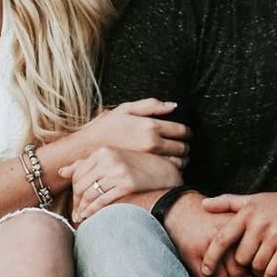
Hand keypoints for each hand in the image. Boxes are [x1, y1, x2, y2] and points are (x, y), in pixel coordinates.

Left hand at [60, 147, 182, 223]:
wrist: (164, 173)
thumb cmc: (137, 167)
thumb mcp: (113, 160)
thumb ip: (87, 164)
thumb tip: (61, 172)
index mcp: (104, 151)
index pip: (78, 172)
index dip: (72, 189)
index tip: (73, 201)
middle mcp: (109, 159)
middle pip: (81, 183)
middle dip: (75, 202)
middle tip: (74, 214)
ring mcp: (118, 171)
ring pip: (90, 193)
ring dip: (82, 209)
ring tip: (80, 218)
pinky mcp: (127, 184)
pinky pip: (103, 201)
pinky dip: (93, 210)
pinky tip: (90, 216)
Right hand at [67, 99, 189, 165]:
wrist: (89, 148)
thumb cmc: (107, 126)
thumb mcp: (127, 109)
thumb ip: (151, 105)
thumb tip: (174, 106)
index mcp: (150, 125)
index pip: (182, 130)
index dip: (187, 132)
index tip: (185, 134)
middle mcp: (152, 142)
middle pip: (183, 147)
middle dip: (186, 147)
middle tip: (183, 146)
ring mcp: (148, 158)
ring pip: (178, 162)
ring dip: (182, 160)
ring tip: (177, 158)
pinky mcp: (144, 171)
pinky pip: (167, 171)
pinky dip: (172, 169)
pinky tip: (166, 166)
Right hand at [159, 193, 252, 276]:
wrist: (183, 208)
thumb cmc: (214, 219)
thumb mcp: (237, 223)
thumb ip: (255, 244)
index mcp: (238, 229)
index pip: (253, 259)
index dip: (257, 275)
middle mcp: (223, 238)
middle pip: (237, 272)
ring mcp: (206, 247)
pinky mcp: (191, 254)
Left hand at [198, 188, 276, 276]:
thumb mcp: (253, 200)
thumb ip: (227, 202)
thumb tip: (203, 204)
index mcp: (247, 214)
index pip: (223, 238)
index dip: (211, 256)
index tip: (205, 270)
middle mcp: (259, 225)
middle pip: (240, 258)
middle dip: (243, 266)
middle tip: (249, 265)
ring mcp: (274, 237)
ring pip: (256, 267)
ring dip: (257, 273)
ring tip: (261, 268)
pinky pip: (272, 272)